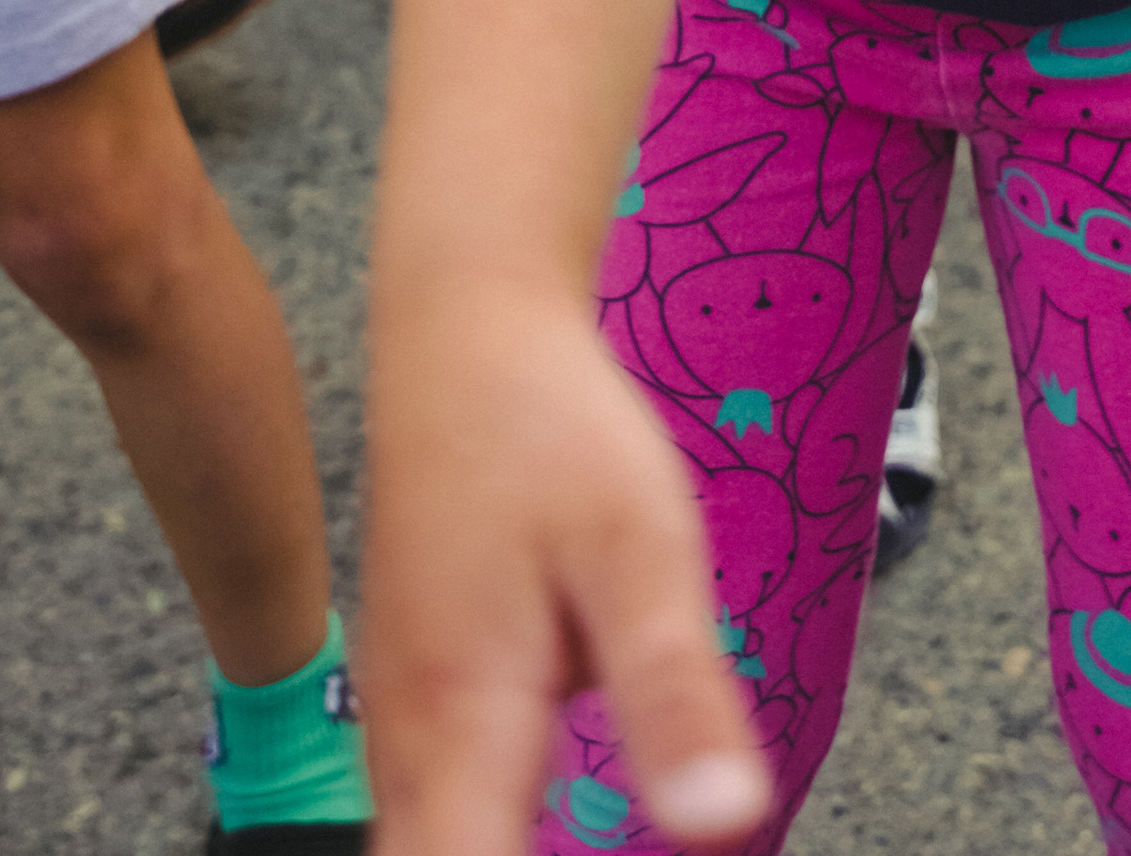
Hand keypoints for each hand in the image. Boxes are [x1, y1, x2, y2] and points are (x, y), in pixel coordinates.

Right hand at [365, 294, 770, 854]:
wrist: (464, 327)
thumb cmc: (551, 427)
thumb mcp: (641, 544)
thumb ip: (674, 688)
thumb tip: (726, 827)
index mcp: (459, 729)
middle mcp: (410, 748)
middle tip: (603, 849)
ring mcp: (404, 724)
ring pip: (433, 853)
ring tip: (585, 834)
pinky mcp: (421, 699)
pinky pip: (445, 816)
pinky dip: (485, 840)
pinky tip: (543, 826)